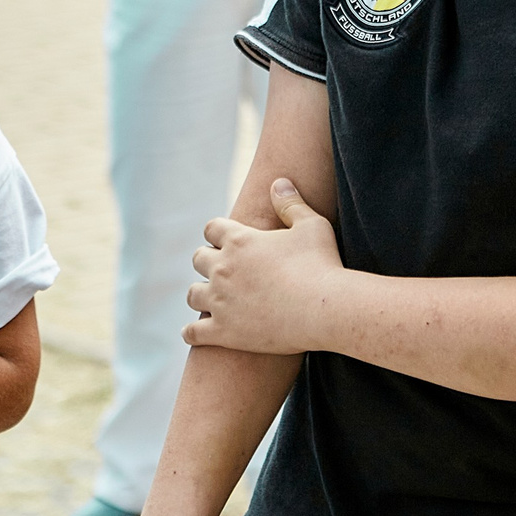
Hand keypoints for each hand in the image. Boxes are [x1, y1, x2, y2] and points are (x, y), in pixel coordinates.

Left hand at [184, 178, 342, 353]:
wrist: (325, 310)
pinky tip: (191, 333)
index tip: (224, 239)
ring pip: (193, 295)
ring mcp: (220, 302)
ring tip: (208, 298)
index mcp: (239, 240)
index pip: (212, 228)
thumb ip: (291, 203)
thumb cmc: (322, 265)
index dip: (218, 232)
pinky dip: (191, 332)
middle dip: (208, 261)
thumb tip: (278, 182)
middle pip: (198, 259)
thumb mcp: (312, 225)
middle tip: (221, 269)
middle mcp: (222, 268)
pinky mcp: (223, 332)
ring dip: (199, 294)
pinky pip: (194, 332)